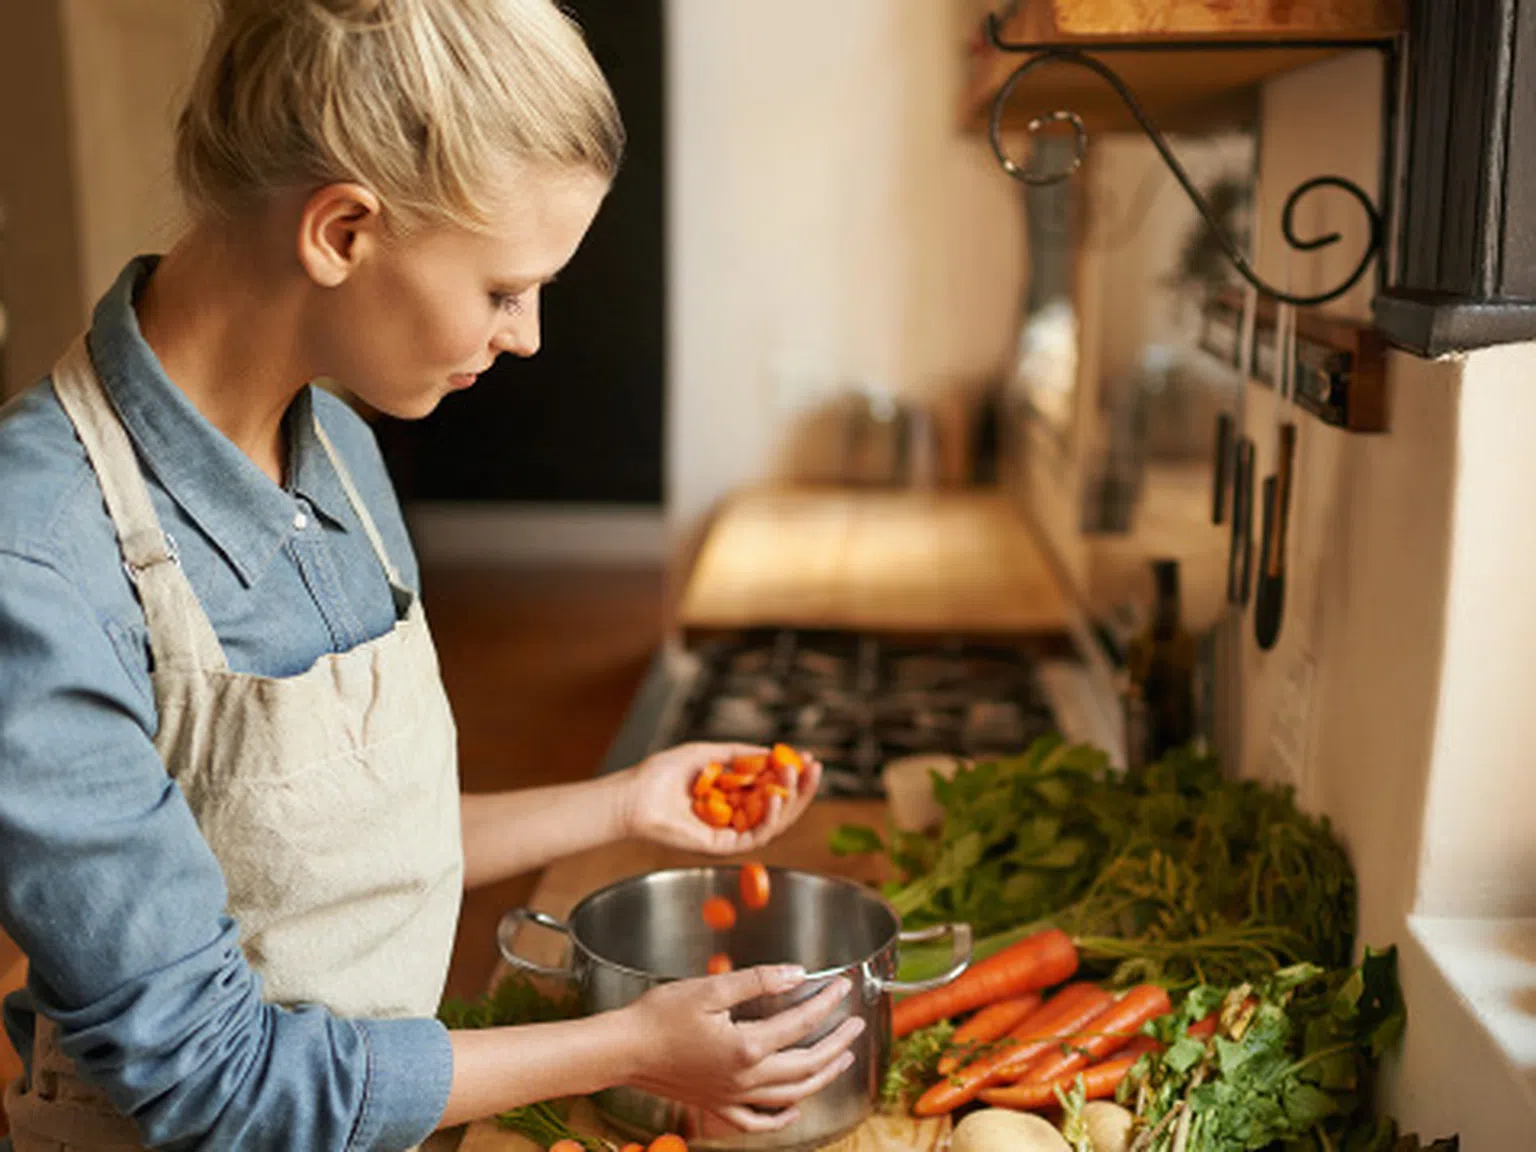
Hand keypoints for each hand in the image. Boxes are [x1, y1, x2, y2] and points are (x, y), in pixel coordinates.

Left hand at [618, 743, 822, 855]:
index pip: (772, 787)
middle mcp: (735, 817)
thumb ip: (739, 754)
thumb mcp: (707, 753)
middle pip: (780, 807)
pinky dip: (770, 818)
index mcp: (732, 796)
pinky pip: (755, 837)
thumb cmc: (662, 774)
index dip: (792, 774)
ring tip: (795, 775)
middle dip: (801, 788)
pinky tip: (777, 798)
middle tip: (816, 769)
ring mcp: (730, 833)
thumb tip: (770, 751)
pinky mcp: (723, 848)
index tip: (809, 758)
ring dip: (790, 799)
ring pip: (774, 823)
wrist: (634, 796)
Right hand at [618, 965, 864, 1132]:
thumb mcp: (710, 988)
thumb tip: (796, 974)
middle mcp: (745, 1077)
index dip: (826, 1002)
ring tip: (842, 1059)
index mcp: (746, 1045)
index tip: (842, 986)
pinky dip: (782, 1117)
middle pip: (806, 1064)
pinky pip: (758, 1121)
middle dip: (837, 1043)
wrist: (624, 1049)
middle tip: (856, 1024)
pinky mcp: (718, 1105)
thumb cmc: (660, 1016)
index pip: (800, 1023)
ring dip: (822, 1076)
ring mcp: (733, 1096)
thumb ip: (758, 981)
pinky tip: (795, 1108)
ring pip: (791, 1094)